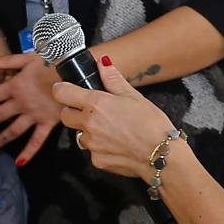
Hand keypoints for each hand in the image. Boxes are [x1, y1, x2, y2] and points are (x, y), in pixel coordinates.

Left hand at [0, 51, 65, 164]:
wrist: (76, 72)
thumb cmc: (52, 62)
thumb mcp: (28, 57)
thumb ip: (7, 61)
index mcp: (15, 86)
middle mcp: (21, 103)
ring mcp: (34, 115)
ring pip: (13, 131)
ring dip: (0, 140)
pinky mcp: (48, 123)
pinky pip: (37, 140)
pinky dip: (29, 152)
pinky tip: (20, 162)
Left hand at [52, 56, 174, 180]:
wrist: (162, 157)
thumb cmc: (152, 125)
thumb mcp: (134, 96)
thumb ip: (113, 79)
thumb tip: (103, 62)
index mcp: (96, 104)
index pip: (62, 93)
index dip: (62, 90)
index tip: (66, 90)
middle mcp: (89, 124)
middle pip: (65, 115)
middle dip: (74, 111)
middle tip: (93, 111)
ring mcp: (92, 144)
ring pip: (79, 135)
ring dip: (88, 131)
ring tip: (111, 130)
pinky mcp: (97, 161)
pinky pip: (92, 151)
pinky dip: (100, 148)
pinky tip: (117, 144)